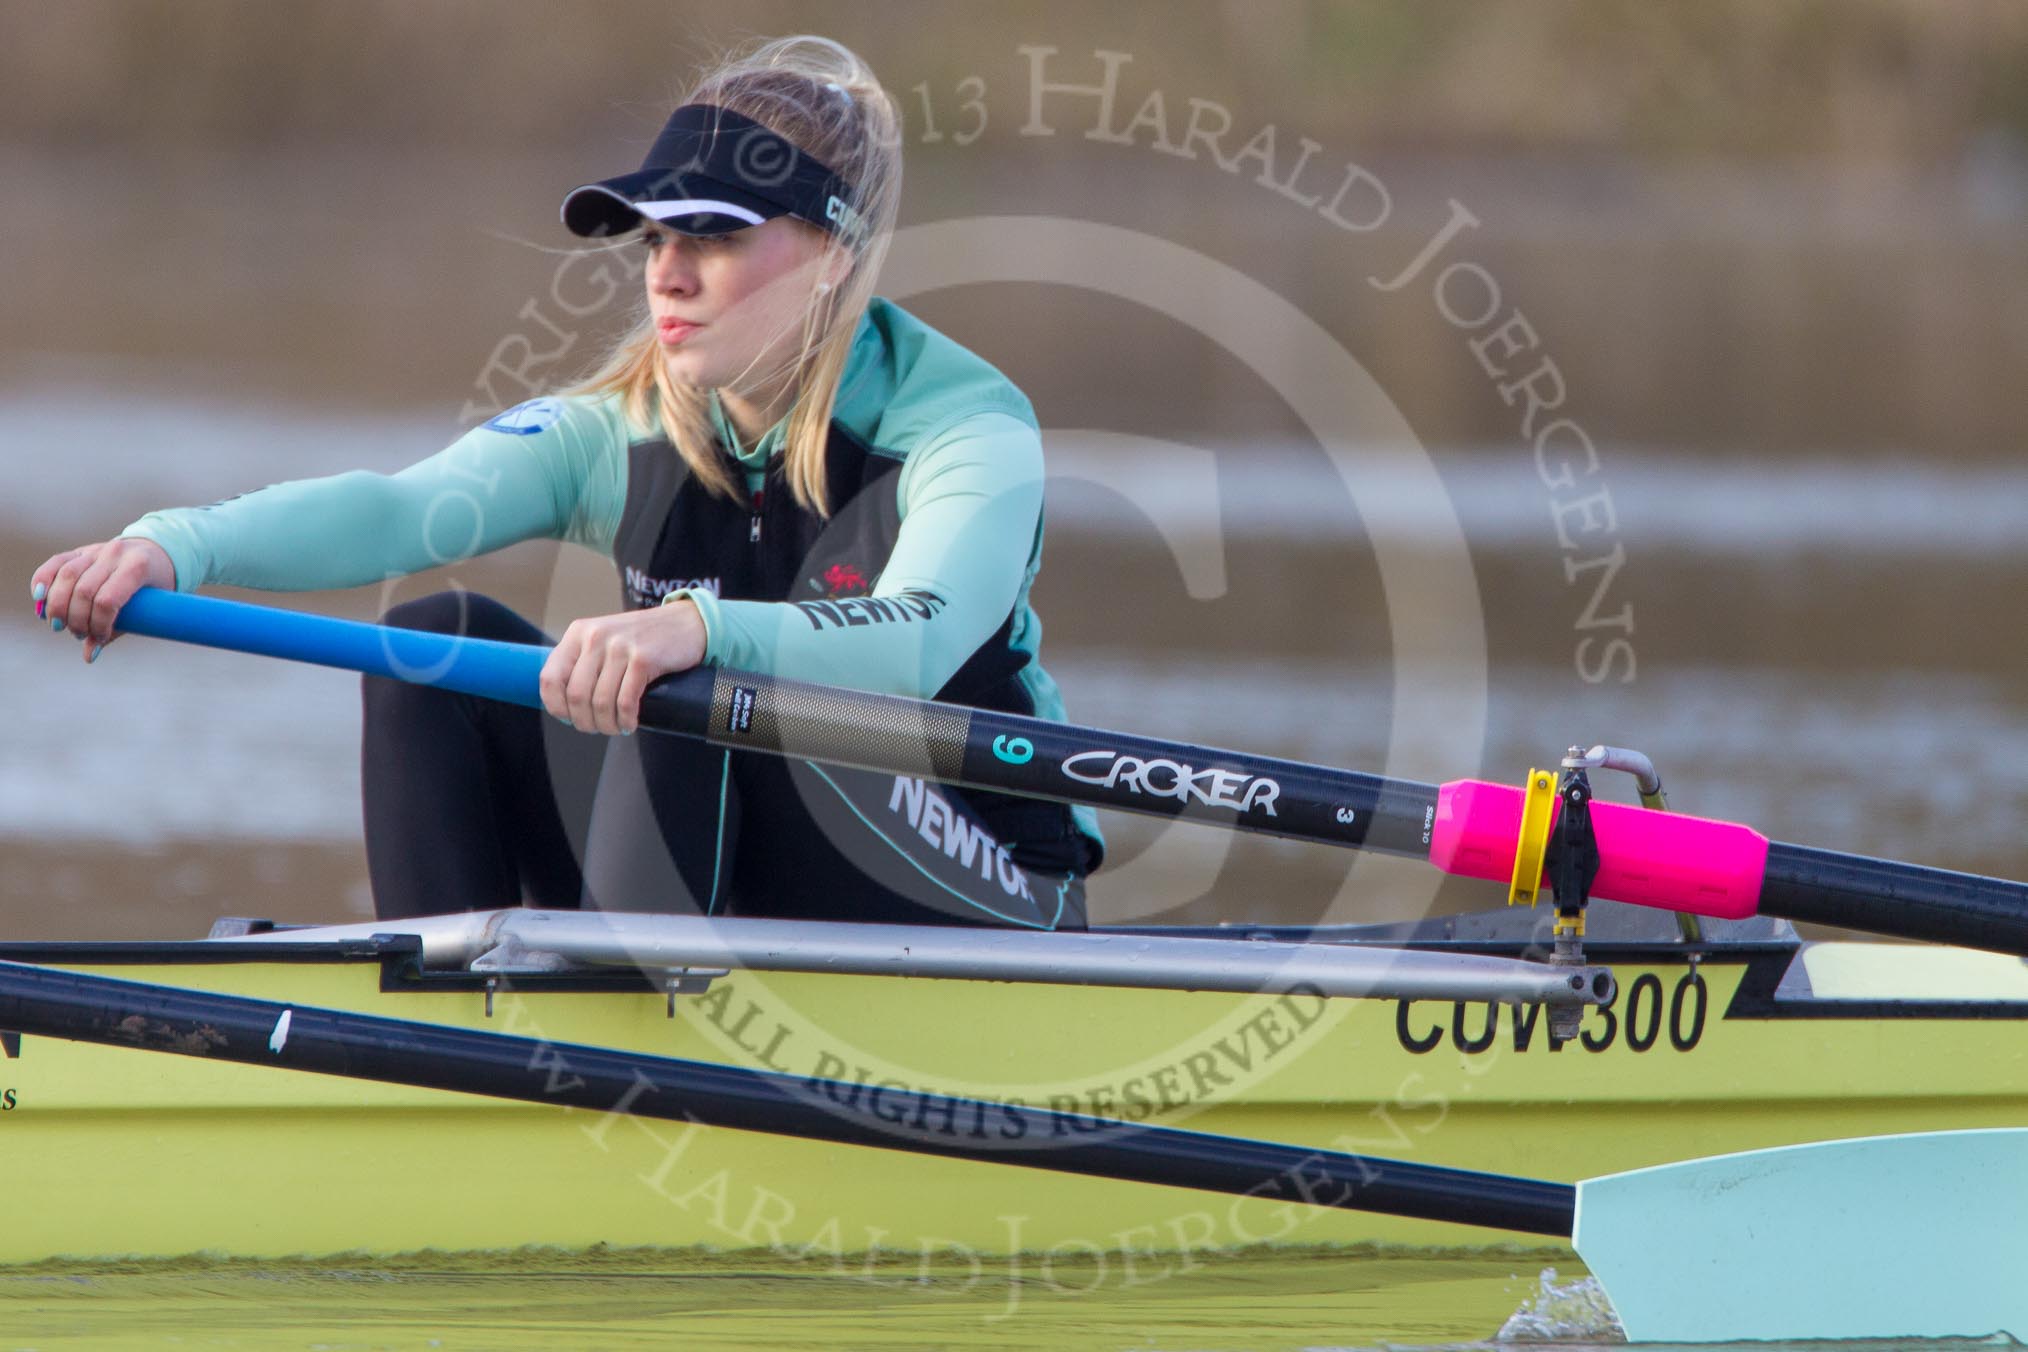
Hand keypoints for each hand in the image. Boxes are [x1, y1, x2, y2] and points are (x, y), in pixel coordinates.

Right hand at [31, 538, 176, 662]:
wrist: (156, 553)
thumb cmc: (154, 587)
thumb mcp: (148, 608)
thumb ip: (117, 630)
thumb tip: (89, 656)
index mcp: (137, 567)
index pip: (108, 600)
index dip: (99, 624)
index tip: (101, 638)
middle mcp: (115, 554)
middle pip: (83, 590)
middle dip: (77, 619)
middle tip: (80, 634)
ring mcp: (96, 550)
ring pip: (66, 575)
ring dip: (57, 606)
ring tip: (60, 625)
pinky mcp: (80, 551)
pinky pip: (55, 563)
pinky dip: (42, 580)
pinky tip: (39, 598)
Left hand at [539, 599, 707, 734]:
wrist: (685, 623)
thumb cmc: (643, 638)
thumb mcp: (605, 639)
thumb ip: (583, 662)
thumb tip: (565, 704)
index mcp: (579, 633)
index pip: (550, 677)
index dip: (556, 705)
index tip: (569, 717)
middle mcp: (595, 637)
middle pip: (576, 695)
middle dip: (585, 721)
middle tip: (598, 728)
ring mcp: (619, 647)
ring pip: (600, 702)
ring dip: (607, 724)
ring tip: (616, 727)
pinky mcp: (643, 659)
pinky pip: (625, 702)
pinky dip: (625, 720)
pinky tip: (629, 723)